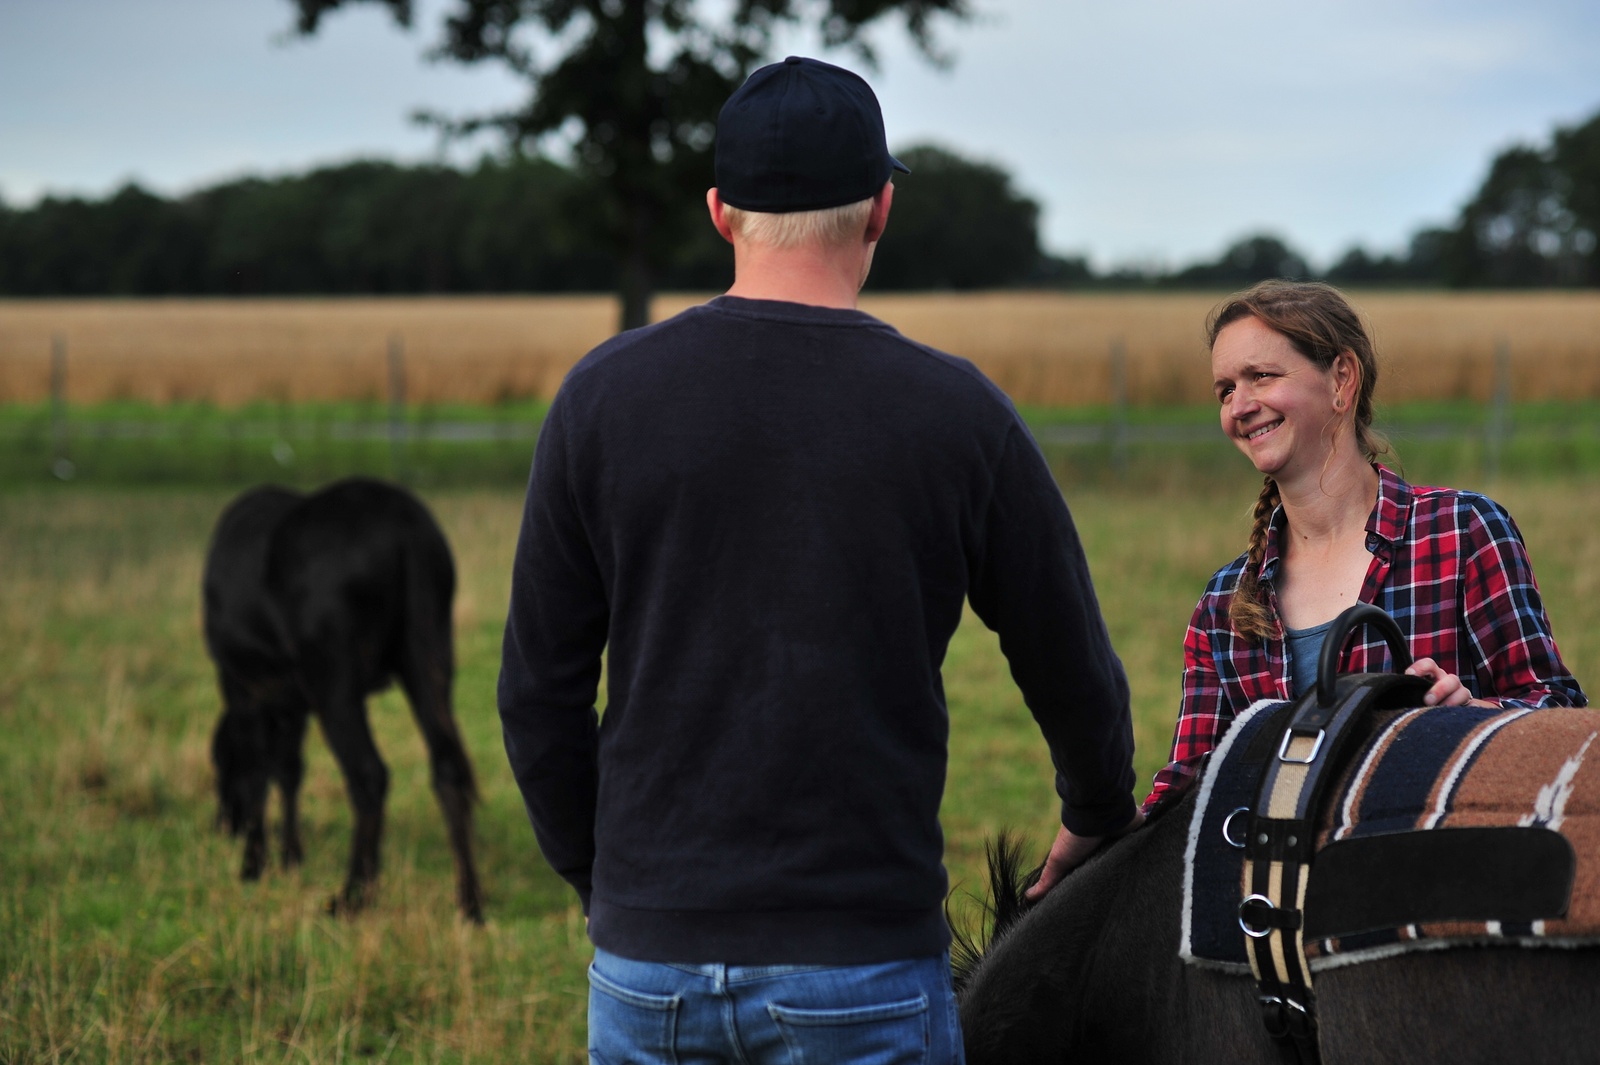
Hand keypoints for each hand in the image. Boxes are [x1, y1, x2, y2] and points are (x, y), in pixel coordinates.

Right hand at [1024, 809, 1144, 900]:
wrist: (1101, 810)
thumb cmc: (1077, 835)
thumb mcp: (1059, 860)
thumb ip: (1048, 879)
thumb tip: (1028, 897)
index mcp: (1089, 854)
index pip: (1092, 876)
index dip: (1092, 889)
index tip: (1094, 908)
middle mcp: (1106, 849)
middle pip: (1111, 872)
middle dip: (1113, 884)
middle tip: (1119, 906)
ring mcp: (1123, 843)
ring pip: (1130, 864)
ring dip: (1132, 873)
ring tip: (1139, 895)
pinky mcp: (1139, 836)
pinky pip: (1147, 850)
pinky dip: (1149, 859)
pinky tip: (1153, 877)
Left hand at [1404, 657, 1495, 707]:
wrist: (1446, 710)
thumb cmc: (1421, 700)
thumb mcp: (1413, 693)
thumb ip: (1404, 691)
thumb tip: (1384, 692)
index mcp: (1433, 675)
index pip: (1428, 664)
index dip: (1420, 667)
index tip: (1409, 674)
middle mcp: (1448, 681)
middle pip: (1450, 679)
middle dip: (1439, 689)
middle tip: (1427, 700)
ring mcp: (1461, 693)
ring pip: (1463, 692)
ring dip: (1453, 701)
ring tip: (1442, 711)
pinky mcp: (1470, 706)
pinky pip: (1475, 706)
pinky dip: (1470, 710)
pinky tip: (1463, 715)